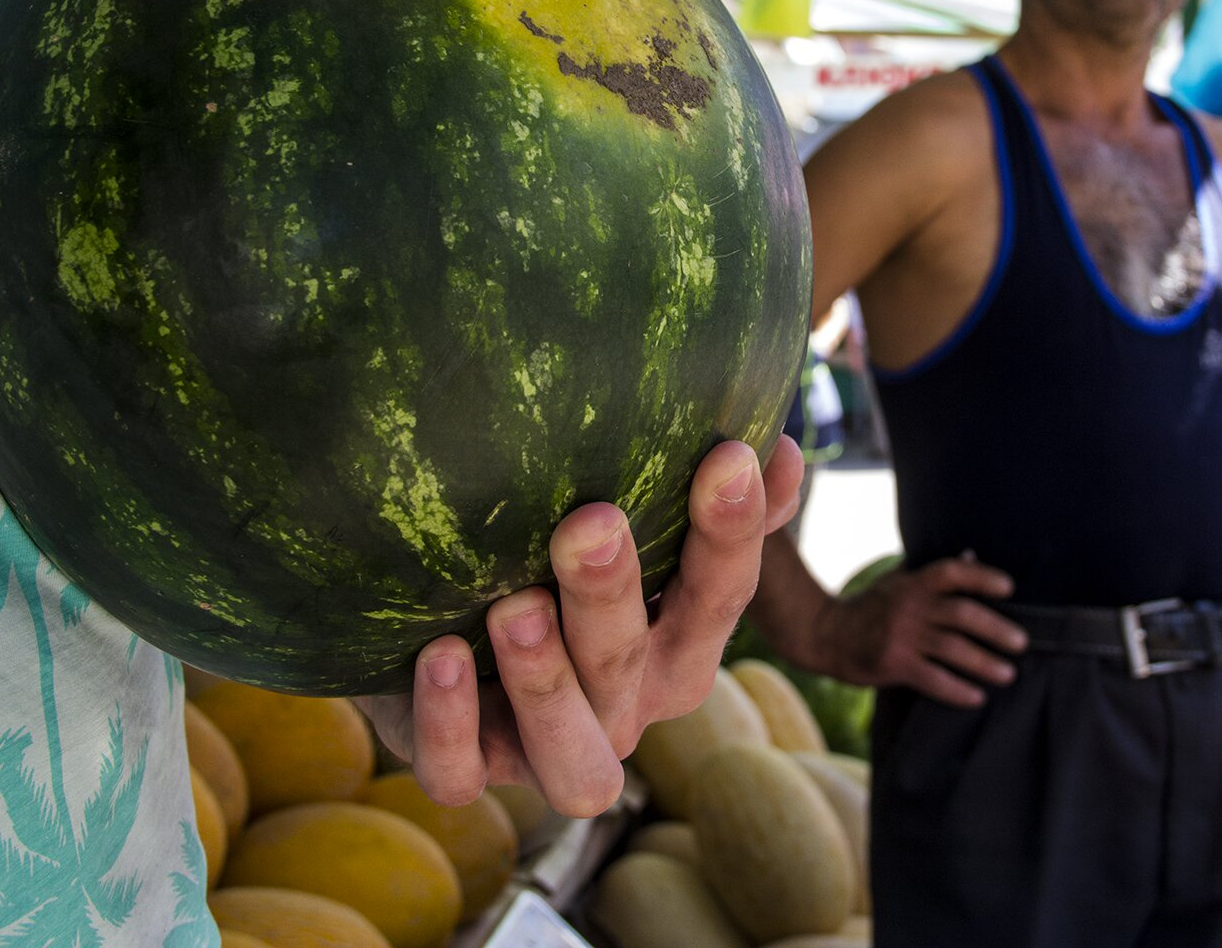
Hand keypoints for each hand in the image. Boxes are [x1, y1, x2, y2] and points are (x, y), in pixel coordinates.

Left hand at [355, 435, 803, 815]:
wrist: (449, 637)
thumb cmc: (565, 573)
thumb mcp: (643, 538)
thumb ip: (713, 511)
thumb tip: (782, 450)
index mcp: (679, 649)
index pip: (720, 595)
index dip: (730, 533)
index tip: (726, 457)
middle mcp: (626, 708)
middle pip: (631, 663)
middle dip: (611, 595)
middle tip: (590, 522)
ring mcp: (549, 749)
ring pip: (568, 751)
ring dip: (545, 680)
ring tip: (515, 606)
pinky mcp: (473, 769)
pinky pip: (462, 772)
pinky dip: (449, 723)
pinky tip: (438, 655)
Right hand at [812, 553, 1025, 706]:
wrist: (826, 634)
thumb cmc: (869, 607)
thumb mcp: (898, 582)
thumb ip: (933, 574)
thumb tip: (972, 555)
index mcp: (913, 583)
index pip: (951, 573)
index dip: (982, 577)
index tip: (1009, 587)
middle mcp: (909, 606)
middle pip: (961, 614)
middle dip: (996, 629)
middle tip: (1022, 642)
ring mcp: (901, 636)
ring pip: (952, 648)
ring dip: (984, 663)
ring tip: (1009, 674)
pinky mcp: (893, 664)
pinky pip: (932, 679)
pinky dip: (957, 689)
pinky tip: (977, 697)